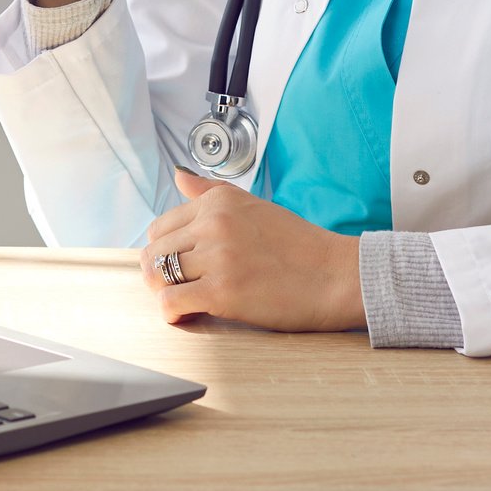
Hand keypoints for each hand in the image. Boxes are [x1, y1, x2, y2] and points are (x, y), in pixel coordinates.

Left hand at [141, 169, 364, 332]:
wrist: (336, 275)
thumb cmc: (299, 246)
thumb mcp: (254, 206)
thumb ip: (211, 192)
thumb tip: (178, 176)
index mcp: (219, 201)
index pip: (161, 227)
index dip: (166, 252)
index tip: (183, 267)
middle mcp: (214, 223)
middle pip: (154, 252)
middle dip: (160, 274)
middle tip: (182, 288)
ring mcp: (217, 257)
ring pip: (157, 277)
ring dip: (166, 294)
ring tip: (189, 301)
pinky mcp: (222, 291)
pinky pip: (171, 303)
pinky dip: (173, 313)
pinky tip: (192, 315)